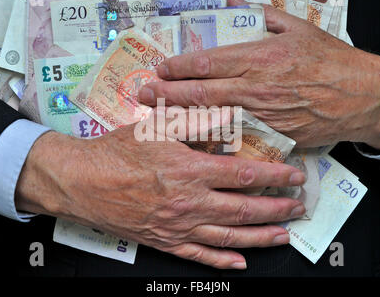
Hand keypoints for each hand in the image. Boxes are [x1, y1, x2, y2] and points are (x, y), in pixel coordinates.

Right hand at [15, 125, 305, 268]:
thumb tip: (230, 116)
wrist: (82, 181)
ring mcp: (178, 227)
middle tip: (298, 207)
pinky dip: (223, 262)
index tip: (294, 176)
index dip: (274, 176)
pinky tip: (240, 264)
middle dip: (277, 209)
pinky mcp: (164, 241)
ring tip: (283, 234)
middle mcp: (189, 203)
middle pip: (244, 210)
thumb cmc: (117, 152)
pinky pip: (199, 256)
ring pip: (229, 237)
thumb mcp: (156, 126)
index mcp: (189, 171)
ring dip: (260, 237)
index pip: (244, 175)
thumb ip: (196, 121)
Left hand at [138, 0, 379, 148]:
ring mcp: (259, 114)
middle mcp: (254, 87)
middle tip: (143, 94)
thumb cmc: (329, 60)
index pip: (207, 63)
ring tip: (156, 118)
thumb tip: (237, 9)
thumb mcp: (298, 29)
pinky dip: (210, 138)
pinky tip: (190, 141)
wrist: (360, 95)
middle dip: (167, 94)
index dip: (179, 67)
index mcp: (258, 58)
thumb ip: (265, 18)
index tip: (160, 68)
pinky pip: (234, 137)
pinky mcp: (269, 135)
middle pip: (200, 93)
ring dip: (180, 118)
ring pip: (210, 118)